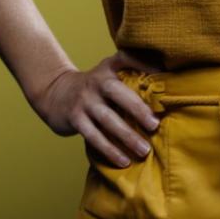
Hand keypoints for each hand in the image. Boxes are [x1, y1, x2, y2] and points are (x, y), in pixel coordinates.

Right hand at [32, 49, 160, 165]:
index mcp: (108, 68)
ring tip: (144, 150)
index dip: (143, 62)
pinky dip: (109, 150)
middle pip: (117, 92)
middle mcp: (96, 81)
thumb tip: (164, 90)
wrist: (55, 93)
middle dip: (137, 109)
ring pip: (107, 119)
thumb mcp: (108, 74)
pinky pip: (93, 136)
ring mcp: (84, 100)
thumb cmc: (94, 87)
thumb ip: (129, 77)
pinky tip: (124, 161)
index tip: (163, 70)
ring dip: (126, 136)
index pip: (125, 58)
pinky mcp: (75, 118)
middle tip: (155, 125)